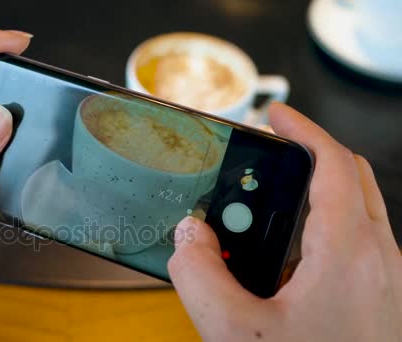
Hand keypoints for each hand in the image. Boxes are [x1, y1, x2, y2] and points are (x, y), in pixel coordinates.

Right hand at [168, 103, 401, 340]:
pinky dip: (322, 225)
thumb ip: (199, 276)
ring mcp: (383, 280)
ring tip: (269, 199)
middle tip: (271, 150)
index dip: (303, 130)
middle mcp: (378, 260)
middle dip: (311, 153)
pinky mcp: (377, 299)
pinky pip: (355, 240)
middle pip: (352, 178)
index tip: (275, 114)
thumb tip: (188, 236)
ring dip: (317, 190)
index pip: (333, 165)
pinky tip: (284, 254)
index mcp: (348, 253)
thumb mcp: (234, 333)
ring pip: (357, 208)